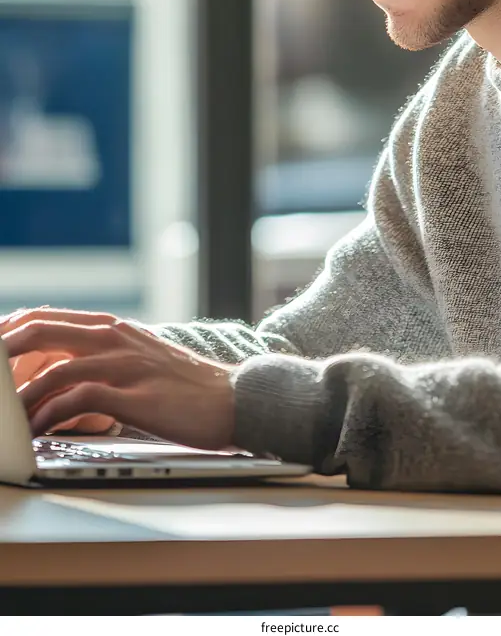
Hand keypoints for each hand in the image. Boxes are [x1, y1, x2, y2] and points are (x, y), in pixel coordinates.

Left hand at [1, 308, 234, 446]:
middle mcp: (115, 337)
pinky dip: (52, 413)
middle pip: (42, 330)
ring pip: (56, 366)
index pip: (47, 316)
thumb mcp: (138, 361)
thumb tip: (56, 377)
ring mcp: (126, 364)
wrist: (234, 398)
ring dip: (22, 393)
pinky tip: (39, 428)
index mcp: (113, 327)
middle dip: (4, 351)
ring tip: (5, 414)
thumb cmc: (184, 388)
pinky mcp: (136, 394)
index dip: (11, 329)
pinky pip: (81, 398)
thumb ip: (101, 361)